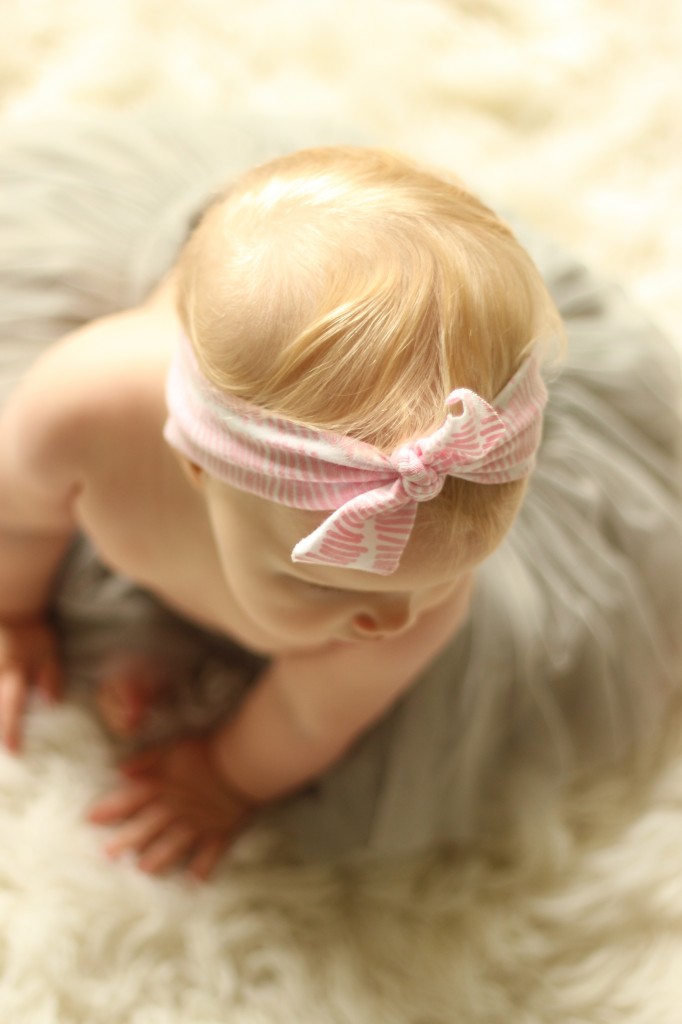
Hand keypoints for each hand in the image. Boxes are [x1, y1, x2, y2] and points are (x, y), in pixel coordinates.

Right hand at [0, 617, 62, 752]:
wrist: (12, 608)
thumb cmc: (31, 633)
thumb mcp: (48, 653)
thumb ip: (50, 678)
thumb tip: (51, 705)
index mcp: (12, 676)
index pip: (11, 708)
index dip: (12, 731)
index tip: (14, 751)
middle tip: (4, 755)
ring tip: (0, 745)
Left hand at [87, 733, 255, 879]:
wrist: (245, 763)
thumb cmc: (209, 750)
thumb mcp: (174, 747)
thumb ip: (147, 759)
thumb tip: (120, 771)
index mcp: (163, 787)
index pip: (130, 800)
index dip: (108, 809)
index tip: (89, 820)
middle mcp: (175, 811)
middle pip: (145, 829)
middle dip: (125, 842)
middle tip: (107, 855)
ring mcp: (197, 826)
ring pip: (171, 848)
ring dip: (156, 860)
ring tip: (143, 870)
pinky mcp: (220, 834)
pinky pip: (209, 857)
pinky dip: (202, 869)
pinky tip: (194, 881)